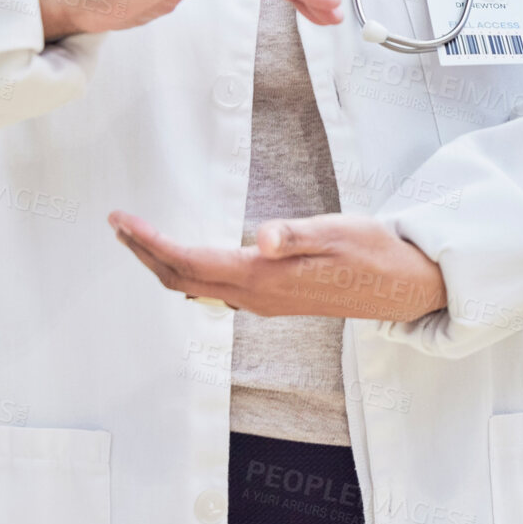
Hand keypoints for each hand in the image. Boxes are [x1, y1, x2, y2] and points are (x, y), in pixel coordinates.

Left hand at [106, 210, 446, 321]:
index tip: (122, 221)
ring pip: (196, 288)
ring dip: (162, 264)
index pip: (189, 260)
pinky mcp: (274, 299)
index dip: (150, 242)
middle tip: (117, 224)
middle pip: (182, 279)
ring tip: (138, 238)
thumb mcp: (338, 232)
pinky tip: (186, 258)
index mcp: (263, 277)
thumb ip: (295, 235)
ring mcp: (264, 302)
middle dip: (144, 253)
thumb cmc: (373, 252)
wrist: (405, 286)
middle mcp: (256, 297)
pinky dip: (188, 272)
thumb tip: (262, 238)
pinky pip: (215, 290)